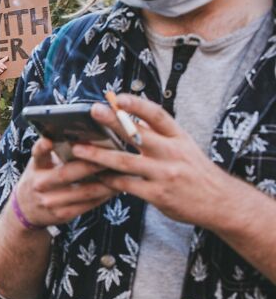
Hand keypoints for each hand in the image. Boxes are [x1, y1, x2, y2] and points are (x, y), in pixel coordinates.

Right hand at [13, 136, 118, 226]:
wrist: (26, 210)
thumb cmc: (41, 178)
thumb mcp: (41, 164)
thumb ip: (56, 152)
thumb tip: (86, 136)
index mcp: (36, 167)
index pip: (37, 154)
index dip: (42, 147)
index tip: (49, 140)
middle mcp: (40, 184)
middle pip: (66, 174)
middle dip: (91, 164)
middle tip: (113, 154)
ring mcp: (50, 201)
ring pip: (83, 191)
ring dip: (106, 182)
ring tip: (123, 172)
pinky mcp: (62, 214)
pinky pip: (87, 205)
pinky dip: (104, 196)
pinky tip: (117, 187)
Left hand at [71, 94, 230, 227]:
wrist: (221, 203)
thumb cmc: (196, 173)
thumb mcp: (185, 147)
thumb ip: (160, 135)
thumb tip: (132, 117)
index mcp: (179, 137)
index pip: (157, 115)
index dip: (138, 104)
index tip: (118, 96)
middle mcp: (172, 153)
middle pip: (138, 134)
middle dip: (113, 122)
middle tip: (92, 111)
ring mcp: (165, 174)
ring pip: (126, 161)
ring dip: (99, 155)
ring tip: (78, 149)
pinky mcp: (158, 194)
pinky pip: (127, 185)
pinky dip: (108, 180)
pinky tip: (94, 176)